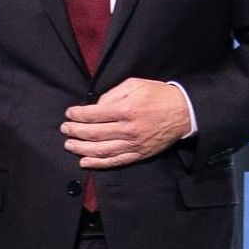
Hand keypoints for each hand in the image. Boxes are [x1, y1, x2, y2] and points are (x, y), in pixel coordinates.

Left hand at [61, 78, 193, 169]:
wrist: (184, 112)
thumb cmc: (158, 95)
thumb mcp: (135, 84)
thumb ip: (112, 94)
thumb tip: (96, 107)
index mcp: (127, 109)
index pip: (94, 115)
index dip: (78, 115)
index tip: (69, 114)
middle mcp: (128, 129)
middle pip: (95, 134)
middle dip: (75, 131)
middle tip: (64, 129)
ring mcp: (134, 144)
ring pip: (102, 150)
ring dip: (82, 149)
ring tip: (69, 145)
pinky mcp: (139, 154)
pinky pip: (116, 161)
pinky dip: (98, 163)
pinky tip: (85, 162)